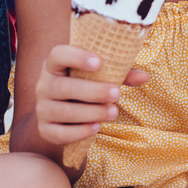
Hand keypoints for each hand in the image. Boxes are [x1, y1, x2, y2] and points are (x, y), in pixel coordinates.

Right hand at [34, 43, 149, 145]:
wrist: (61, 114)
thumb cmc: (84, 86)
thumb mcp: (98, 76)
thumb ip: (120, 73)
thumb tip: (145, 76)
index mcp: (54, 65)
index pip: (58, 54)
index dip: (76, 57)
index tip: (98, 62)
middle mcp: (43, 85)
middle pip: (64, 87)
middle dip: (93, 91)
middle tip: (117, 94)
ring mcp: (42, 108)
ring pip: (65, 111)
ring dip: (92, 113)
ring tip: (113, 112)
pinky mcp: (45, 130)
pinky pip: (61, 133)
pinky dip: (80, 131)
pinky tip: (96, 127)